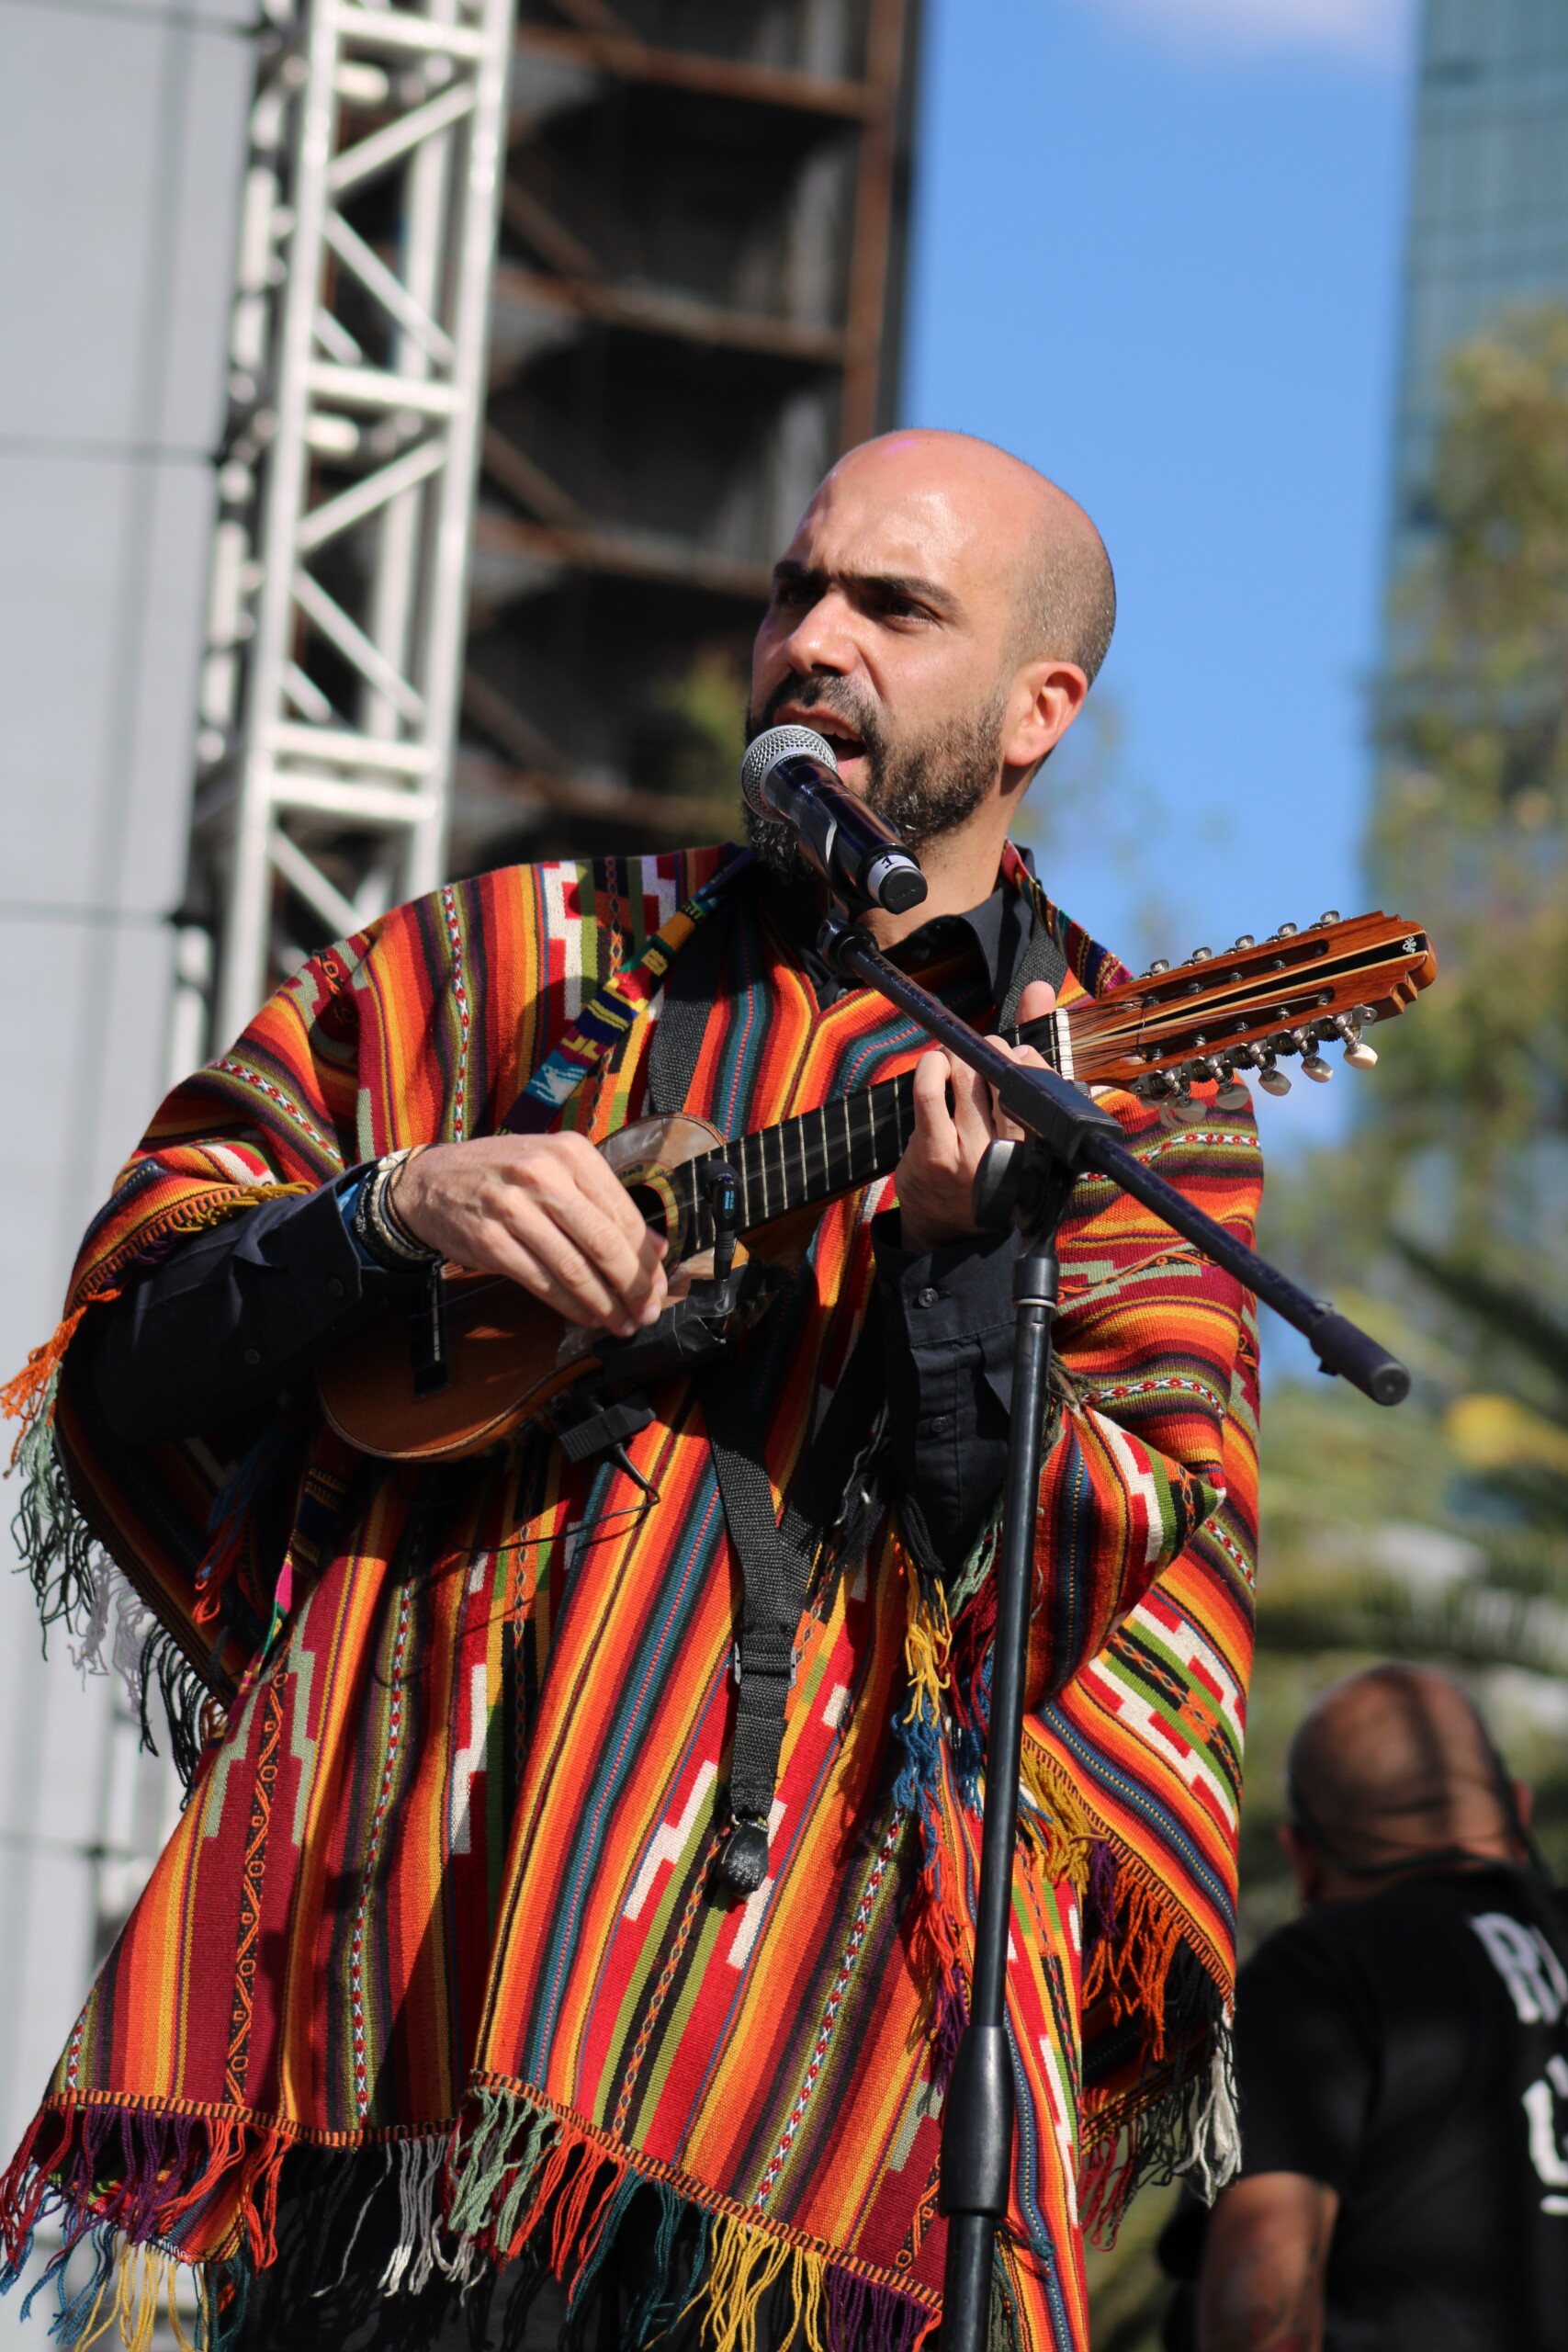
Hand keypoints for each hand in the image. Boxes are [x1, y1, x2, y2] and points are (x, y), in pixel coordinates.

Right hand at [392, 1134, 667, 1337]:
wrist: (431, 1182)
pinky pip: (542, 1282)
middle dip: (633, 1287)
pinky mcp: (490, 1241)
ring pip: (575, 1268)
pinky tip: (587, 1316)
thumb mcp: (557, 1170)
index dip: (647, 1258)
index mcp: (571, 1153)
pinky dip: (571, 1306)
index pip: (623, 1214)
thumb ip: (605, 1204)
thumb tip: (657, 1248)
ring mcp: (514, 1208)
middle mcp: (544, 1175)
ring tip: (621, 1322)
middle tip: (647, 1312)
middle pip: (604, 1243)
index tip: (660, 1286)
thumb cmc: (503, 1176)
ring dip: (604, 1304)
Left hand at [893, 979, 1056, 1254]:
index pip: (1047, 1088)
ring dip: (958, 1056)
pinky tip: (934, 1068)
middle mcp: (1012, 1154)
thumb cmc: (991, 1169)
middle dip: (992, 1051)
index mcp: (1042, 1150)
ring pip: (967, 1075)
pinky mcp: (934, 1152)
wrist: (948, 1231)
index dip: (1033, 1059)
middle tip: (983, 1055)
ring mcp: (971, 1155)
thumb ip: (1037, 1062)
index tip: (1017, 1052)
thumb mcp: (1023, 1130)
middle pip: (1005, 1074)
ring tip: (956, 1061)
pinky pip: (931, 1090)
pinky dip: (931, 1067)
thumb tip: (1042, 990)